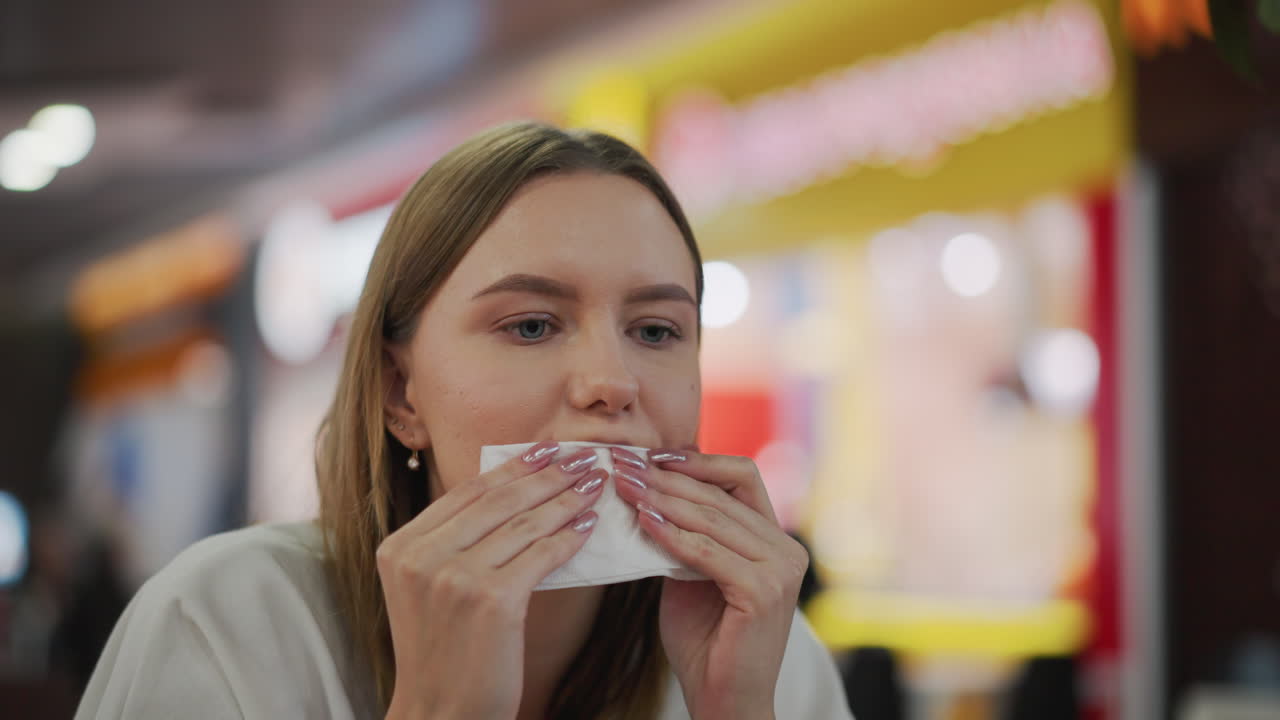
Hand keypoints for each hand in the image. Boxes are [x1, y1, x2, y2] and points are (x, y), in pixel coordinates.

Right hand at [377, 442, 605, 719]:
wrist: (440, 713)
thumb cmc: (445, 653)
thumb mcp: (428, 588)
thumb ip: (453, 542)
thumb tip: (513, 492)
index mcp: (400, 546)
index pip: (467, 492)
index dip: (513, 466)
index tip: (547, 448)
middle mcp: (421, 556)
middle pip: (498, 499)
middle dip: (548, 473)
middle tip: (584, 456)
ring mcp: (453, 577)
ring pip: (524, 523)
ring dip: (566, 499)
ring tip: (594, 485)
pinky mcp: (490, 600)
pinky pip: (541, 555)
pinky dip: (569, 537)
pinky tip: (588, 525)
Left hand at [611, 447, 807, 719]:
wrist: (723, 700)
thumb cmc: (705, 642)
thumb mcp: (692, 575)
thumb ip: (687, 535)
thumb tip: (650, 490)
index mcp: (775, 541)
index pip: (742, 477)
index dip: (698, 461)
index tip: (651, 455)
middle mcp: (786, 550)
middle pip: (722, 493)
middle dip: (667, 477)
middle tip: (622, 465)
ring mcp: (780, 571)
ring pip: (714, 517)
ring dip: (662, 498)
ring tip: (624, 487)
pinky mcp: (763, 593)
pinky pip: (707, 553)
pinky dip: (672, 534)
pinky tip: (643, 522)